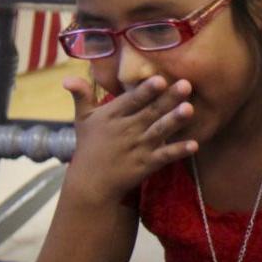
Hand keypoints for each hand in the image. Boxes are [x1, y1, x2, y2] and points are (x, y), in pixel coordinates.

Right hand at [62, 74, 196, 205]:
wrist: (90, 184)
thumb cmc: (89, 147)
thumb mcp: (83, 120)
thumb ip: (81, 96)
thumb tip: (66, 77)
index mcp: (112, 116)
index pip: (131, 101)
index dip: (145, 91)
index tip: (159, 79)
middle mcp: (126, 130)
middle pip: (150, 112)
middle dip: (168, 99)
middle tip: (186, 84)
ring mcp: (137, 148)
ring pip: (159, 132)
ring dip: (174, 121)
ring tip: (190, 109)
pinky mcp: (146, 165)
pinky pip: (164, 156)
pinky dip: (178, 151)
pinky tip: (194, 145)